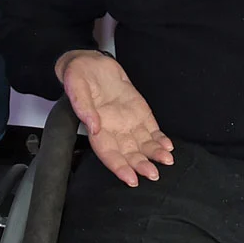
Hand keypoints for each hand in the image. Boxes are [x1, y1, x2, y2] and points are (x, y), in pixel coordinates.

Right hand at [57, 50, 173, 185]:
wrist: (92, 63)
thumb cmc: (79, 76)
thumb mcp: (76, 86)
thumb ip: (83, 107)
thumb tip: (93, 126)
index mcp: (96, 128)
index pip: (108, 154)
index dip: (119, 167)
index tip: (130, 178)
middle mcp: (113, 130)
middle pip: (128, 153)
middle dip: (140, 165)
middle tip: (152, 174)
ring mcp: (128, 122)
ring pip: (142, 144)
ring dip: (154, 154)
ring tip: (166, 159)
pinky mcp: (139, 113)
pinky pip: (151, 129)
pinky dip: (159, 139)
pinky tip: (167, 146)